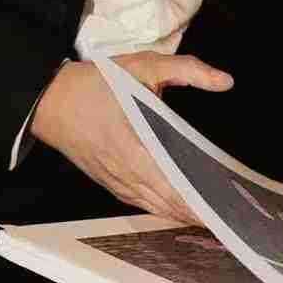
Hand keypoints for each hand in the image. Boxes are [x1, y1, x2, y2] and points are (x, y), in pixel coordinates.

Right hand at [31, 52, 232, 221]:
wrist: (50, 99)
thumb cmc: (96, 83)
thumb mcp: (142, 65)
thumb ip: (187, 69)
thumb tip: (225, 80)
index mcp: (134, 148)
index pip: (173, 186)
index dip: (199, 201)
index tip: (225, 209)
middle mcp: (124, 172)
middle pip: (168, 203)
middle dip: (198, 212)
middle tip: (231, 217)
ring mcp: (115, 181)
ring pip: (155, 207)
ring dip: (182, 214)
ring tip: (214, 217)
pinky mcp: (108, 182)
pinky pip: (140, 203)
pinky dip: (162, 209)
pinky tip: (180, 210)